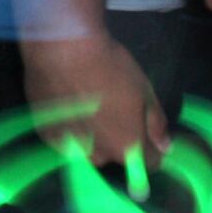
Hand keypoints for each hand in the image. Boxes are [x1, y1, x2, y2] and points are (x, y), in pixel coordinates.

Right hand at [22, 33, 168, 166]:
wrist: (64, 50)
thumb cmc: (110, 67)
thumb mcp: (144, 90)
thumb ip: (156, 123)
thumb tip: (165, 146)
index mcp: (128, 146)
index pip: (150, 162)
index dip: (152, 148)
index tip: (146, 131)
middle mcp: (99, 155)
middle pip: (115, 157)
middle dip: (118, 141)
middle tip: (112, 109)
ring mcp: (70, 148)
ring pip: (87, 152)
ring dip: (92, 139)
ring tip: (88, 108)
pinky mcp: (46, 136)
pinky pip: (64, 141)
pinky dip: (69, 129)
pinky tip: (68, 106)